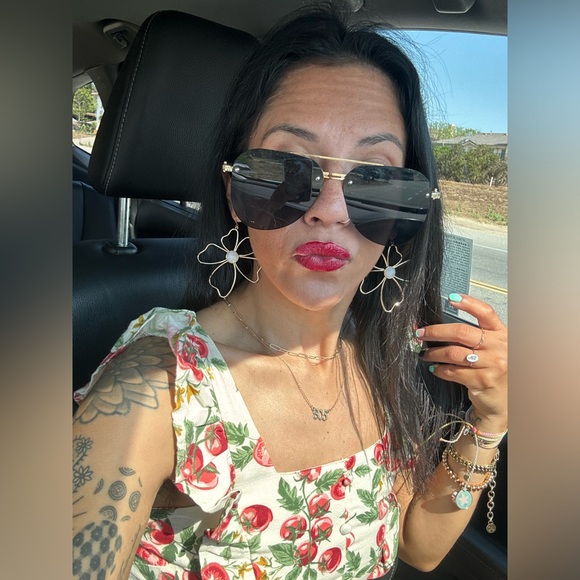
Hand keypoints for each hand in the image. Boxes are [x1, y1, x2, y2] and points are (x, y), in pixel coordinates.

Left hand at [416, 293, 506, 428]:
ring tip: (424, 353)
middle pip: (462, 332)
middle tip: (421, 333)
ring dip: (433, 352)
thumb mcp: (493, 348)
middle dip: (436, 331)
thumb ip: (474, 336)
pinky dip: (440, 369)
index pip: (486, 313)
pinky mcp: (483, 381)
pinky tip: (434, 368)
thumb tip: (438, 328)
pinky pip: (453, 371)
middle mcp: (499, 347)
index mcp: (502, 334)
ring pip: (453, 353)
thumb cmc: (494, 369)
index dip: (468, 303)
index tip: (451, 298)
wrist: (506, 401)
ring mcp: (493, 365)